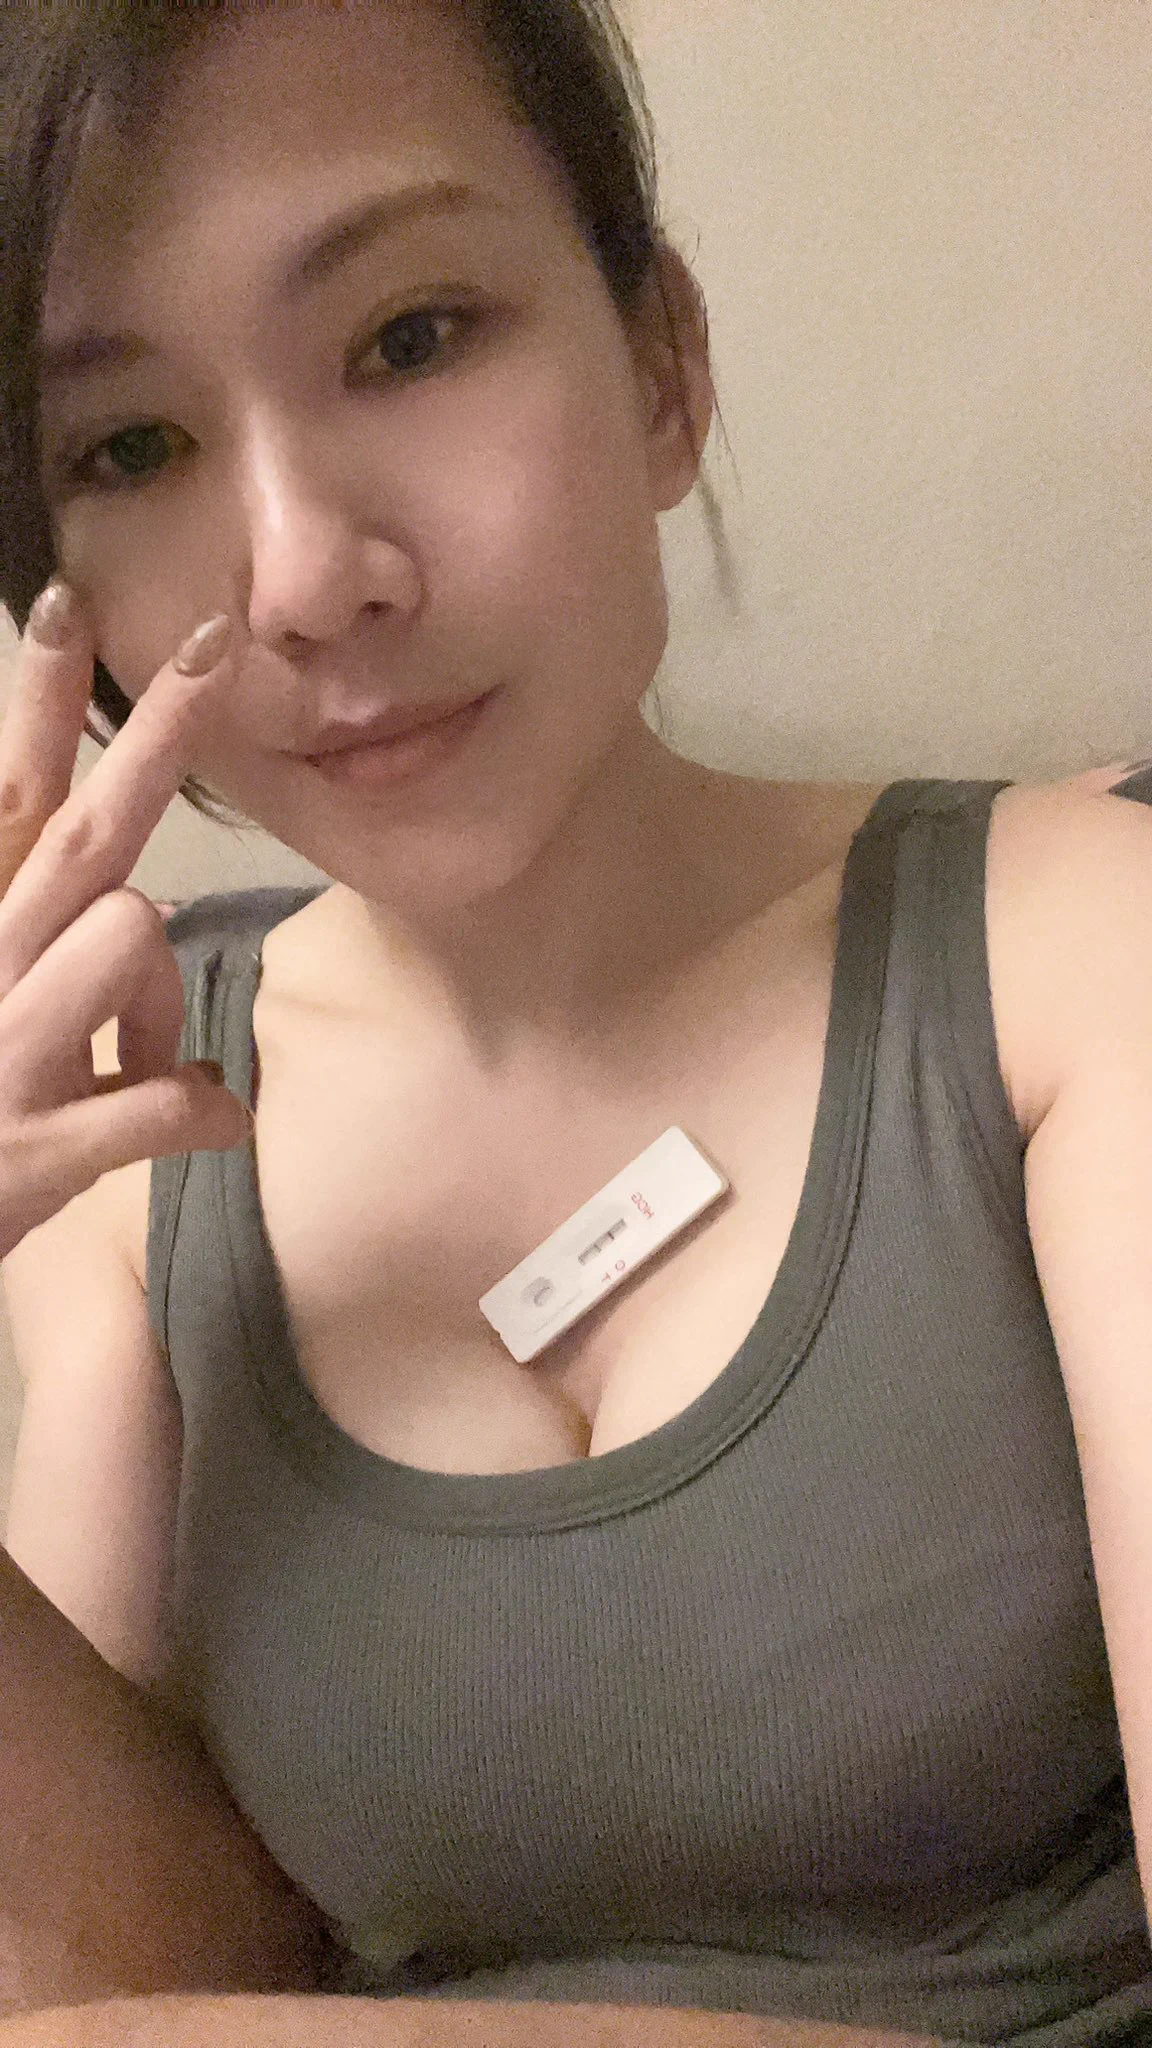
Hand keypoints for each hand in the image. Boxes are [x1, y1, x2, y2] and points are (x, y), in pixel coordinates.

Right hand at [0, 582, 250, 1259]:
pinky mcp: (35, 1144)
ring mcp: (8, 1050)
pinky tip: (212, 1123)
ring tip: (144, 1066)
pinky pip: (159, 1103)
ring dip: (164, 1005)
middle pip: (85, 829)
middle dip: (158, 732)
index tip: (72, 601)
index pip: (11, 793)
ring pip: (130, 936)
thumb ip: (41, 941)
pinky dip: (201, 1112)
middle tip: (218, 644)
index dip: (43, 700)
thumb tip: (138, 902)